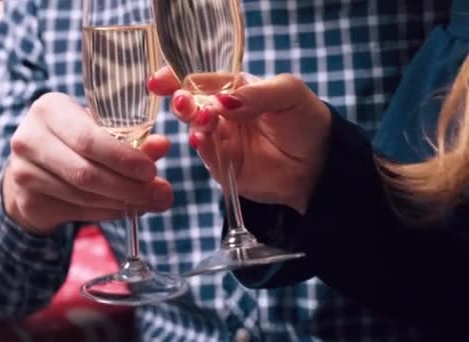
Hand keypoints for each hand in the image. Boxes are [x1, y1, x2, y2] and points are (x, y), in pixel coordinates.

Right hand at [2, 93, 173, 234]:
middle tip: (159, 194)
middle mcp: (29, 138)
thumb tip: (163, 146)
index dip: (122, 158)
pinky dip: (107, 212)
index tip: (151, 171)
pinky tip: (124, 208)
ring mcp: (23, 171)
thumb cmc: (73, 143)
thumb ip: (132, 139)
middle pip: (85, 171)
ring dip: (122, 202)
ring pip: (82, 195)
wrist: (32, 169)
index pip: (88, 138)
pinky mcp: (27, 200)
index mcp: (50, 110)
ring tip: (148, 203)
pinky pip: (76, 211)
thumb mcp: (100, 133)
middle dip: (128, 186)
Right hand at [149, 69, 330, 212]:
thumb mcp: (288, 93)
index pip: (200, 81)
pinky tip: (202, 140)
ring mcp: (221, 141)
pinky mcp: (223, 167)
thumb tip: (222, 100)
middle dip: (182, 102)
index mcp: (235, 90)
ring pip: (195, 130)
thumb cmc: (306, 121)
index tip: (159, 81)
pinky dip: (202, 148)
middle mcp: (223, 114)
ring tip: (205, 120)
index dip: (176, 79)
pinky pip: (206, 157)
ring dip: (194, 124)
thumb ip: (256, 93)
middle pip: (190, 105)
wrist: (320, 165)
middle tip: (184, 103)